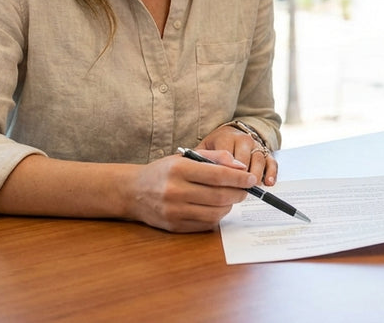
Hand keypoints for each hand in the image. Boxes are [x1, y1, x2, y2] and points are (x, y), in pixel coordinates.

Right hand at [128, 149, 254, 232]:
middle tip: (245, 190)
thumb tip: (240, 167)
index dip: (239, 178)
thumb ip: (215, 158)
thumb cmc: (163, 171)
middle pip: (219, 196)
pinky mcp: (174, 226)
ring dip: (229, 206)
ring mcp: (174, 211)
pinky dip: (217, 216)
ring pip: (215, 213)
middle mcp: (175, 191)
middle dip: (238, 193)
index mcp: (178, 169)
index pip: (218, 175)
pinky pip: (205, 224)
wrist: (133, 191)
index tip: (251, 179)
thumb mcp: (185, 157)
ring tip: (230, 198)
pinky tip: (216, 208)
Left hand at [198, 124, 278, 185]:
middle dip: (240, 177)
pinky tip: (269, 183)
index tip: (221, 186)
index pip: (227, 155)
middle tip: (236, 192)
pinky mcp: (266, 152)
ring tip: (251, 189)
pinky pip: (272, 162)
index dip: (225, 173)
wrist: (231, 134)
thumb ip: (202, 159)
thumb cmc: (215, 146)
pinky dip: (271, 173)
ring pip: (259, 160)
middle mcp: (243, 139)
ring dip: (256, 176)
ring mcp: (256, 146)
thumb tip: (200, 174)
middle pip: (244, 159)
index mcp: (226, 137)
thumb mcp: (205, 149)